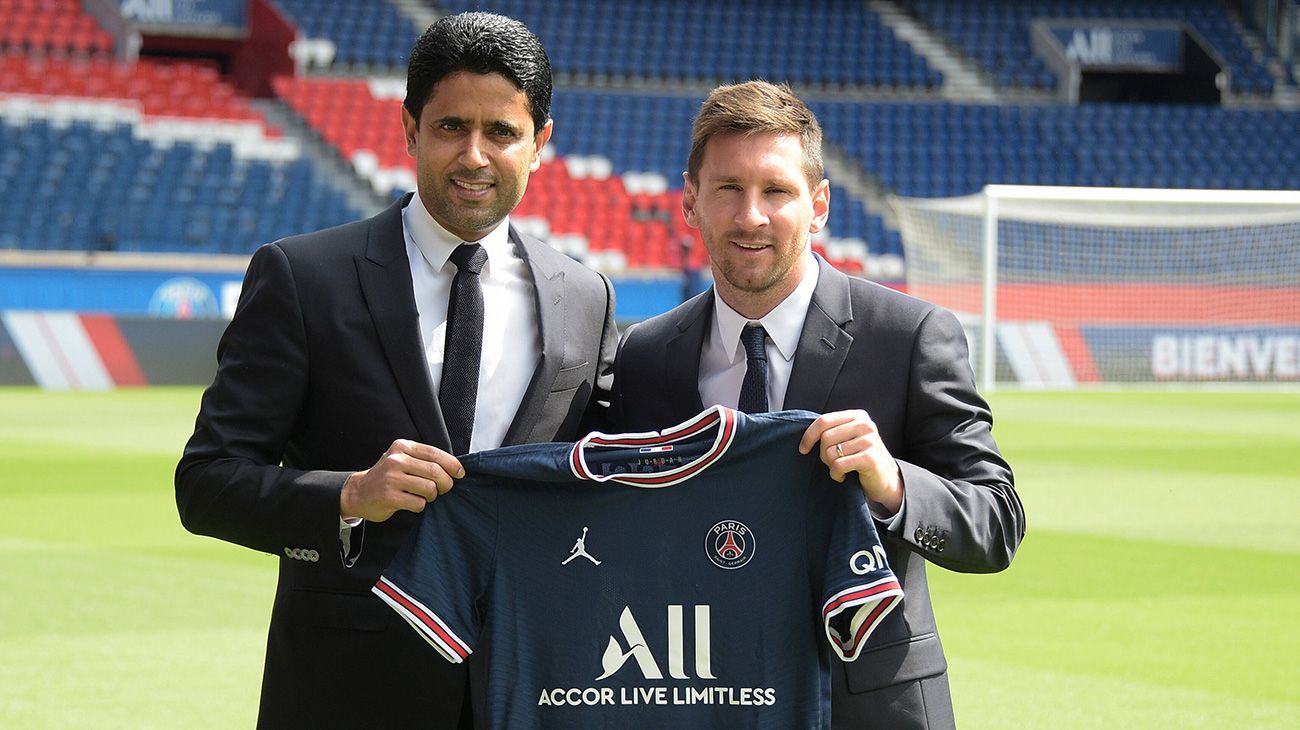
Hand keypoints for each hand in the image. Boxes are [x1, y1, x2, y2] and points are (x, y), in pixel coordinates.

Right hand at [340, 440, 464, 521]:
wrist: (358, 493)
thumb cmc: (387, 477)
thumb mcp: (402, 459)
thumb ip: (423, 459)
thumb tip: (455, 467)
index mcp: (402, 447)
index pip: (434, 453)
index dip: (452, 464)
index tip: (460, 473)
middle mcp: (397, 460)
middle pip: (436, 472)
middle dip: (446, 483)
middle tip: (444, 489)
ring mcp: (392, 478)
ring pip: (429, 488)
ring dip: (432, 496)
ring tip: (424, 496)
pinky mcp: (389, 496)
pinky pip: (418, 503)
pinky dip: (420, 505)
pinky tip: (412, 502)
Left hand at [798, 410, 902, 515]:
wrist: (884, 479)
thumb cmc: (859, 458)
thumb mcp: (847, 439)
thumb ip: (831, 431)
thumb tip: (804, 434)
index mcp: (857, 416)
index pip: (824, 421)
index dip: (809, 436)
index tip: (803, 449)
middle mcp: (865, 425)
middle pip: (825, 438)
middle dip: (823, 455)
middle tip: (832, 463)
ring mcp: (870, 440)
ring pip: (831, 453)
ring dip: (831, 466)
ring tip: (841, 469)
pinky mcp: (870, 458)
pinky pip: (839, 465)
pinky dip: (836, 474)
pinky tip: (843, 476)